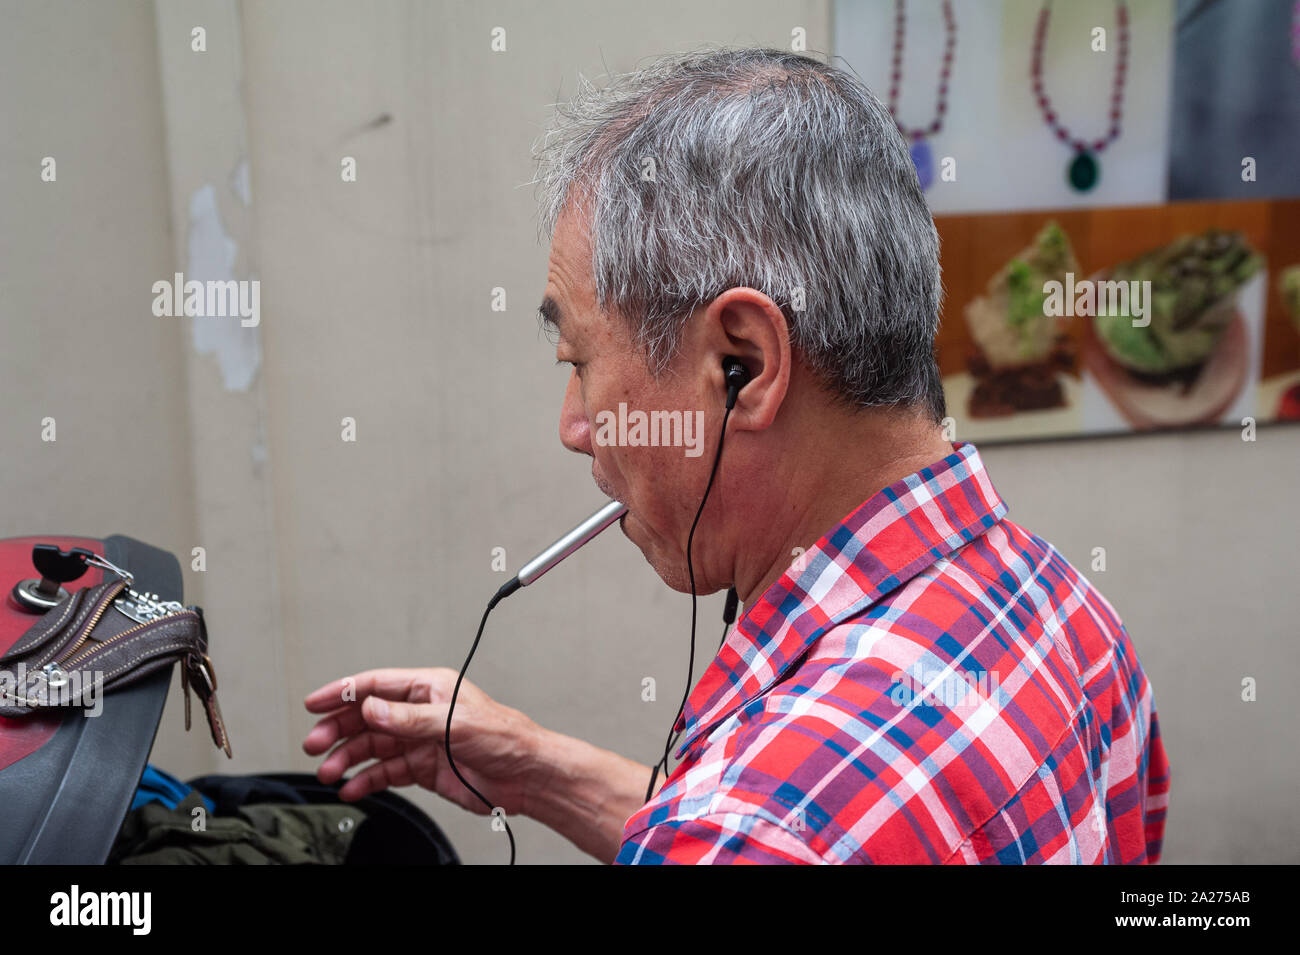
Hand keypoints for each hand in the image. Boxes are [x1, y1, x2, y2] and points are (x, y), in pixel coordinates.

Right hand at [302, 667, 541, 816]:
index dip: (342, 692)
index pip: (376, 685)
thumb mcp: (454, 723)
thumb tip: (373, 709)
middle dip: (338, 729)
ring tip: (329, 772)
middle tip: (314, 745)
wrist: (526, 776)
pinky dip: (366, 779)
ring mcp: (420, 740)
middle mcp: (421, 711)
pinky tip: (351, 787)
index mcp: (430, 688)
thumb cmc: (505, 738)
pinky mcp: (423, 767)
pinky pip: (386, 771)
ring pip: (372, 746)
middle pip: (367, 716)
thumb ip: (410, 719)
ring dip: (348, 758)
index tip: (314, 703)